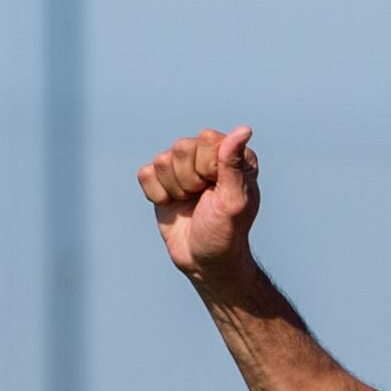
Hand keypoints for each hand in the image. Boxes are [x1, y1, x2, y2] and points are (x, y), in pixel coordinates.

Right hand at [140, 126, 260, 282]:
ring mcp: (183, 167)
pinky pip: (145, 174)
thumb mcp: (234, 200)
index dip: (207, 168)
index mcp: (232, 155)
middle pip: (181, 147)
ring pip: (161, 160)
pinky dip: (156, 195)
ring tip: (189, 203)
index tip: (216, 190)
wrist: (204, 261)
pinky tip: (172, 205)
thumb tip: (244, 129)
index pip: (206, 139)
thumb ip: (234, 163)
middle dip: (189, 180)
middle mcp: (207, 155)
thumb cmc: (225, 233)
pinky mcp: (161, 181)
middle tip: (202, 199)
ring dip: (174, 189)